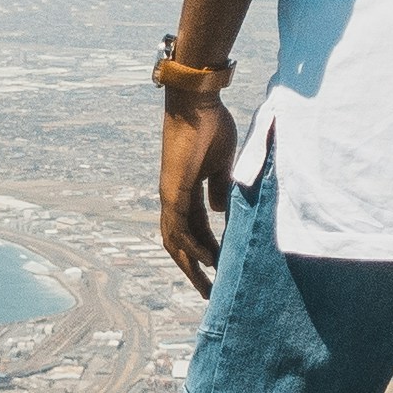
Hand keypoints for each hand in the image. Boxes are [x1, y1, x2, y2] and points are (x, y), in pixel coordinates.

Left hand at [158, 90, 238, 291]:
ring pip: (176, 240)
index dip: (205, 250)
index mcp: (186, 191)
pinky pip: (180, 226)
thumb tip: (221, 210)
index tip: (219, 268)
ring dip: (191, 264)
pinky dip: (192, 246)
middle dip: (193, 268)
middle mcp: (174, 197)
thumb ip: (220, 188)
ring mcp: (171, 194)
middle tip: (209, 291)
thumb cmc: (210, 125)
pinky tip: (208, 260)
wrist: (196, 101)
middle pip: (180, 242)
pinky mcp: (174, 189)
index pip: (193, 230)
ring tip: (208, 286)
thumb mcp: (222, 164)